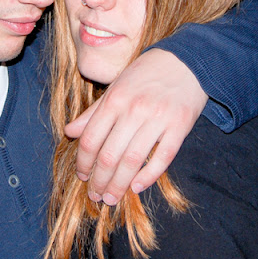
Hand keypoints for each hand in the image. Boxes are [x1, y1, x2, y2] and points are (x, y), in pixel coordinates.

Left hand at [65, 48, 206, 205]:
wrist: (187, 60)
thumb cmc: (147, 74)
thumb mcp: (116, 86)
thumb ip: (93, 112)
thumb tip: (69, 132)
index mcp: (115, 99)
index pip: (91, 139)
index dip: (83, 162)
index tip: (82, 176)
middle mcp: (134, 109)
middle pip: (110, 155)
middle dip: (99, 180)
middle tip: (96, 196)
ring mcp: (158, 118)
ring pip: (133, 161)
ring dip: (119, 185)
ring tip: (112, 198)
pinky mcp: (180, 126)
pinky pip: (162, 158)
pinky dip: (148, 176)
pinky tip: (136, 187)